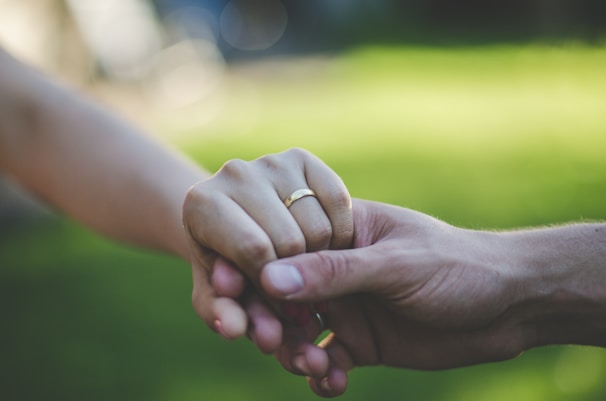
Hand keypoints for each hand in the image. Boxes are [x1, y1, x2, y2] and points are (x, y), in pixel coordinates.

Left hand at [183, 148, 352, 351]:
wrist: (235, 224)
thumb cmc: (225, 267)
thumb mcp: (220, 297)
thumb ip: (225, 315)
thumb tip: (234, 330)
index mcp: (201, 203)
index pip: (253, 250)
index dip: (274, 289)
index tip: (279, 308)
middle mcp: (234, 172)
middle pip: (288, 240)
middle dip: (298, 280)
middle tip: (299, 297)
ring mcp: (271, 161)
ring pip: (317, 225)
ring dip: (323, 261)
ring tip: (306, 272)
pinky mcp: (302, 157)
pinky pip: (338, 201)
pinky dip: (341, 233)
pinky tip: (324, 248)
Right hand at [260, 199, 524, 395]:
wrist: (510, 305)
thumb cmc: (457, 266)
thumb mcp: (396, 264)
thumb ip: (335, 272)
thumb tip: (269, 278)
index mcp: (341, 232)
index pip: (283, 245)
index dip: (253, 268)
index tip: (232, 292)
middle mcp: (337, 269)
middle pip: (282, 293)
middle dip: (269, 318)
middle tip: (268, 342)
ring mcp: (347, 306)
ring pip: (299, 331)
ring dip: (295, 351)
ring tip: (313, 366)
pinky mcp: (361, 341)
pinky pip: (326, 359)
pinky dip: (322, 374)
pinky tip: (331, 383)